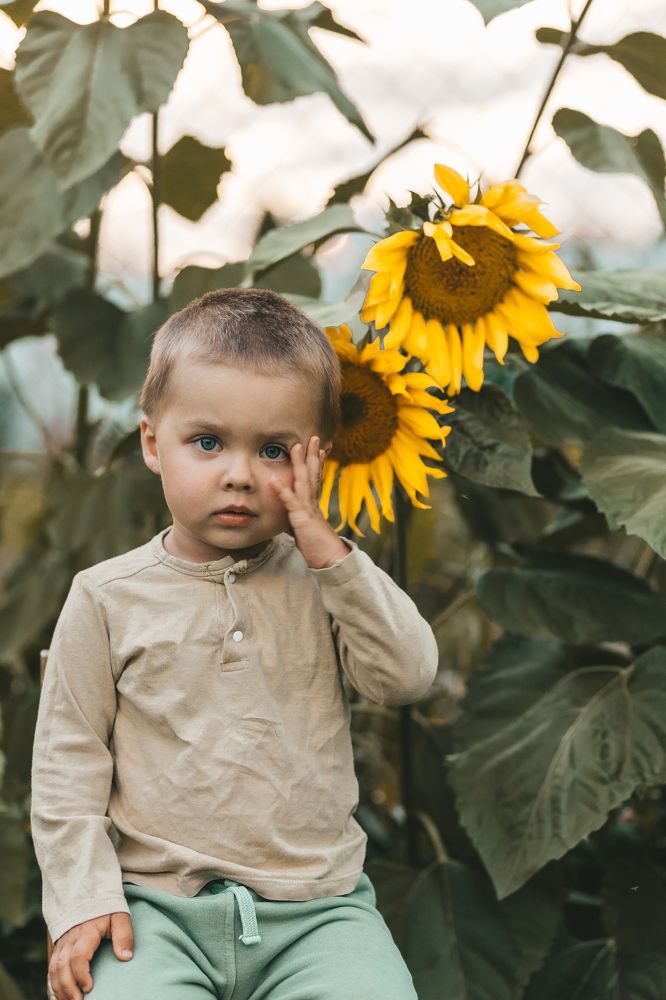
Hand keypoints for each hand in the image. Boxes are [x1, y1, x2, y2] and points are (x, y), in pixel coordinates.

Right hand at [48, 911, 132, 999]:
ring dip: (59, 988)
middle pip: (61, 966)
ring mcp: (62, 944)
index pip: (78, 956)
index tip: (90, 987)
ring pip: (53, 969)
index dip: (81, 974)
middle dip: (67, 987)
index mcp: (85, 932)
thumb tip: (126, 957)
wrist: (89, 894)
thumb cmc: (107, 908)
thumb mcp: (119, 916)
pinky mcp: (58, 948)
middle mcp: (70, 939)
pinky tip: (59, 997)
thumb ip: (123, 935)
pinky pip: (51, 968)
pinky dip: (53, 984)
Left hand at [270, 436, 350, 568]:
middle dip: (313, 454)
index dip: (318, 463)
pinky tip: (274, 480)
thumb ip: (298, 521)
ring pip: (303, 481)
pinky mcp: (302, 519)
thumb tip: (291, 519)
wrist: (329, 559)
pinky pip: (291, 502)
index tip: (322, 448)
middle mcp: (313, 503)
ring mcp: (308, 509)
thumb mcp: (305, 530)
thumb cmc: (317, 547)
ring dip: (299, 463)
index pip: (316, 479)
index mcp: (315, 504)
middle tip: (315, 437)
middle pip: (313, 474)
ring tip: (296, 446)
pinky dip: (282, 490)